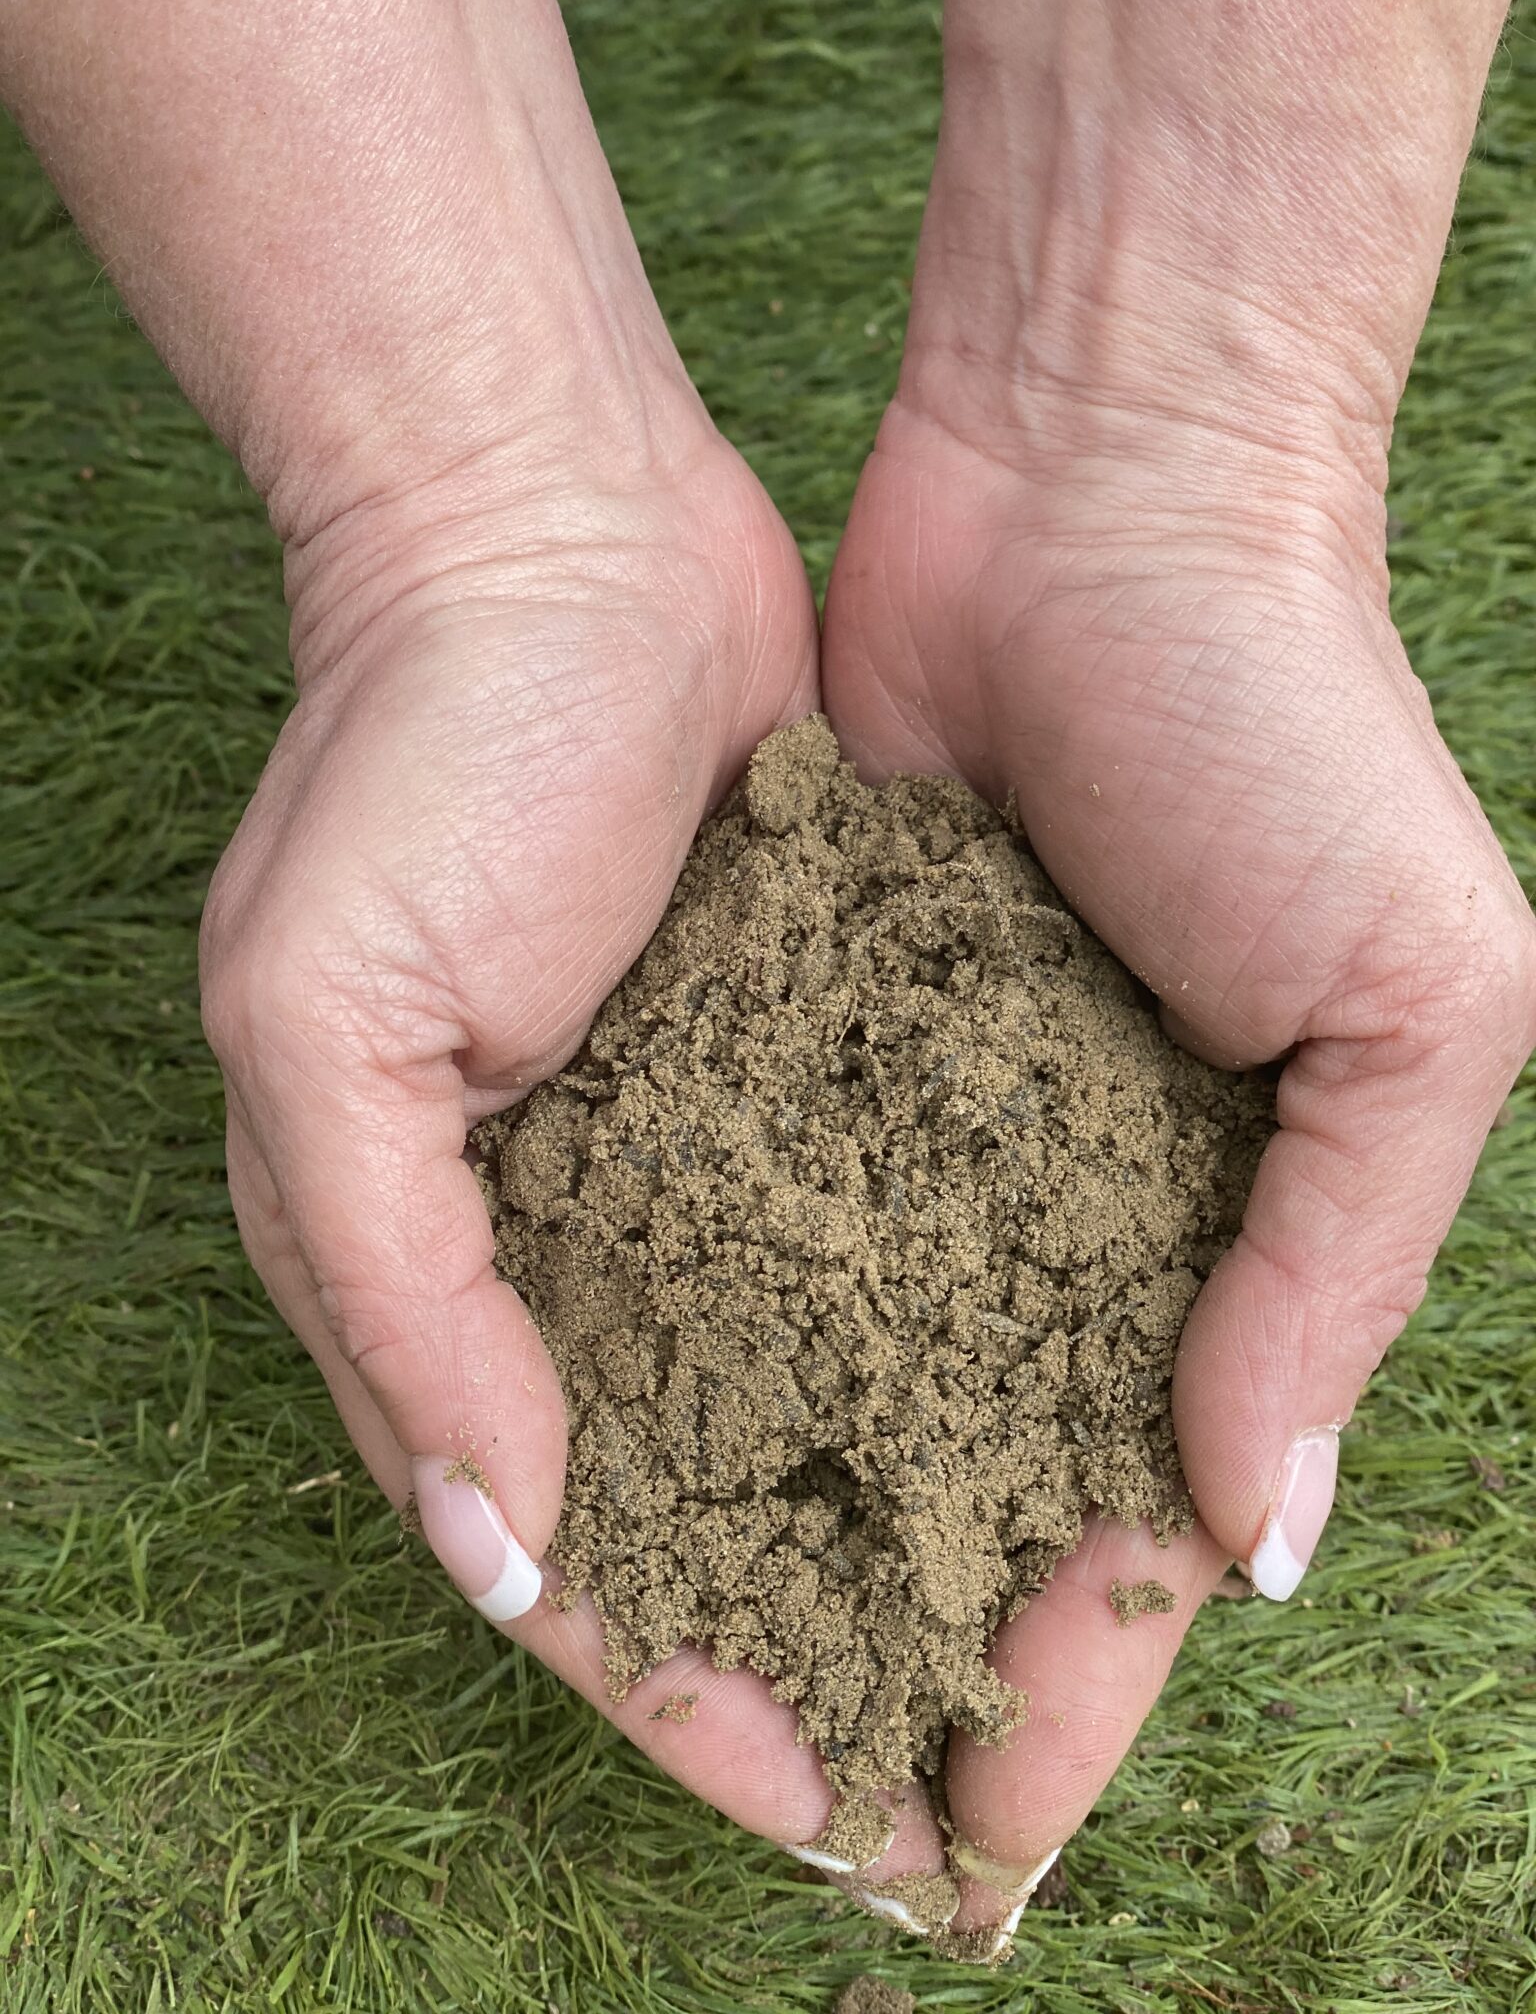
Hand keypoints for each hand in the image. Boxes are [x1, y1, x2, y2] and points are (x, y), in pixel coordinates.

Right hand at [197, 423, 889, 1851]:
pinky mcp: (796, 1059)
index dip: (653, 1666)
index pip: (539, 1521)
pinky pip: (867, 1240)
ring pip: (786, 1387)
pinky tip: (1032, 1422)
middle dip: (785, 1634)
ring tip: (1003, 1643)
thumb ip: (390, 1284)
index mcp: (424, 1252)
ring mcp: (688, 1146)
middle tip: (920, 1777)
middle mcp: (562, 1226)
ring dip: (872, 1515)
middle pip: (680, 1490)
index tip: (789, 1788)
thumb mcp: (321, 1019)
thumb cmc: (416, 757)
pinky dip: (932, 1340)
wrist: (558, 532)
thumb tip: (499, 1537)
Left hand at [821, 348, 1535, 1932]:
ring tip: (691, 1677)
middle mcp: (1058, 1207)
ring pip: (836, 1380)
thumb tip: (1241, 1529)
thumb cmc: (1293, 731)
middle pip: (965, 1490)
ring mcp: (916, 1126)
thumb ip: (1333, 1268)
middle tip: (803, 1813)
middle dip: (899, 1647)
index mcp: (1224, 1234)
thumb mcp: (1411, 1001)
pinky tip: (621, 1449)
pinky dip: (691, 1332)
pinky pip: (739, 1215)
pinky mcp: (798, 1025)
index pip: (1133, 1526)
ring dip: (779, 1525)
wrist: (1106, 498)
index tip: (971, 1846)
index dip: (1061, 1692)